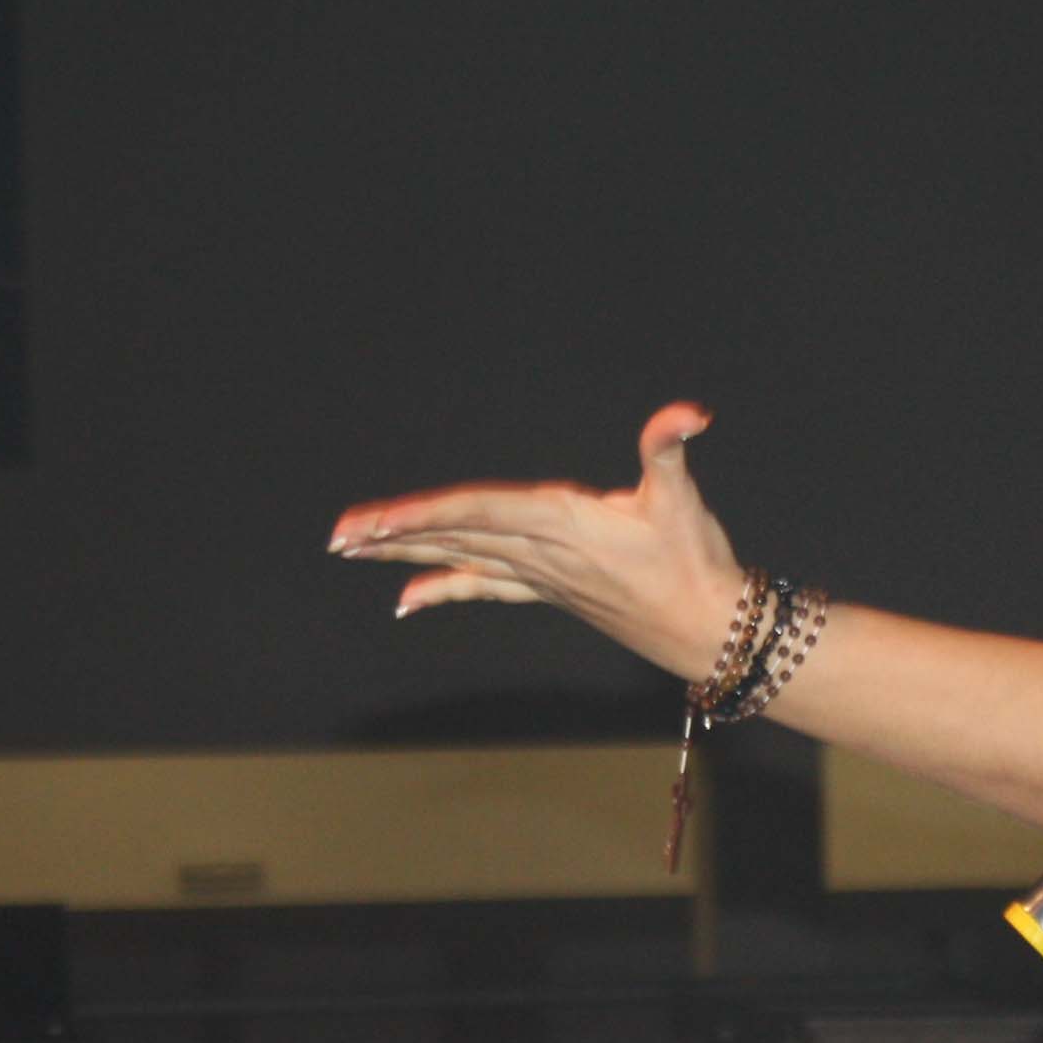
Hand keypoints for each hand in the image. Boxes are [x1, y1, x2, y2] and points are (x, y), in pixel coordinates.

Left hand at [330, 402, 746, 677]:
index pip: (478, 511)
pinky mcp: (546, 589)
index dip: (423, 514)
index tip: (373, 523)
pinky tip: (406, 599)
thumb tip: (688, 414)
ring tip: (351, 550)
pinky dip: (444, 588)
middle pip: (454, 535)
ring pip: (460, 558)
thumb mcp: (683, 499)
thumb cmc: (694, 563)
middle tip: (337, 537)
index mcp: (561, 522)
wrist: (705, 628)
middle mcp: (540, 552)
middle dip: (393, 536)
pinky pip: (484, 586)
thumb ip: (670, 449)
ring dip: (404, 553)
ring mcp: (539, 575)